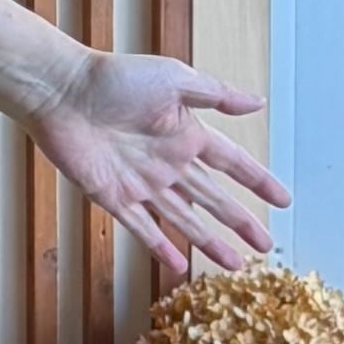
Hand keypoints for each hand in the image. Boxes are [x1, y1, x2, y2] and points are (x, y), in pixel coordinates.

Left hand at [29, 49, 290, 279]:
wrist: (61, 92)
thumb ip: (217, 95)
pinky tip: (179, 266)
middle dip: (241, 222)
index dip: (258, 182)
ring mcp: (142, 183)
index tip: (282, 200)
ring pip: (184, 219)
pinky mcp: (112, 196)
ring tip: (234, 263)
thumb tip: (259, 102)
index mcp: (187, 134)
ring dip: (209, 241)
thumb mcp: (175, 79)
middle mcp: (169, 162)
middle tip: (266, 245)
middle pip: (214, 199)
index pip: (233, 164)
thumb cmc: (114, 78)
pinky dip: (160, 247)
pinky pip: (141, 228)